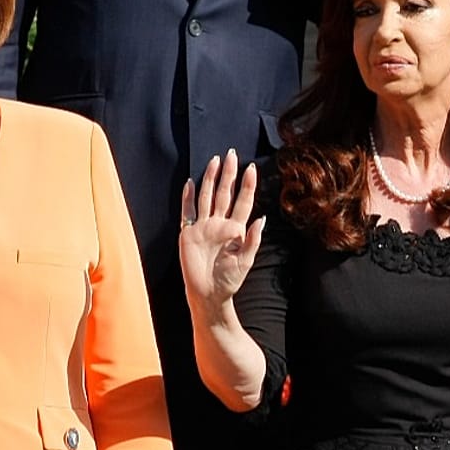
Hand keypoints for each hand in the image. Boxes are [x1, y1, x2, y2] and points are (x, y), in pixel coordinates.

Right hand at [179, 149, 263, 310]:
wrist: (209, 294)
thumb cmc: (229, 280)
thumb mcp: (246, 260)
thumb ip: (253, 240)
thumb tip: (261, 218)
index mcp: (236, 229)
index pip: (243, 202)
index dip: (247, 186)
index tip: (251, 168)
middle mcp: (219, 224)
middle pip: (224, 193)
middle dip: (228, 174)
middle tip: (232, 154)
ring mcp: (203, 227)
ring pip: (207, 197)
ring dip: (210, 179)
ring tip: (214, 161)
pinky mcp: (188, 233)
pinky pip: (187, 211)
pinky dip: (188, 197)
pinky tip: (190, 182)